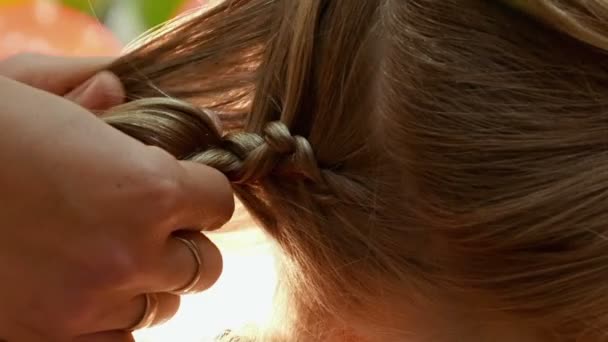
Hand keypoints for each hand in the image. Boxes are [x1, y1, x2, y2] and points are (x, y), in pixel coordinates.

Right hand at [0, 56, 233, 340]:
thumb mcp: (33, 88)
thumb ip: (93, 91)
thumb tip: (121, 92)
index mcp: (146, 188)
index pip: (218, 202)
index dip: (203, 190)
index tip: (187, 186)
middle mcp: (131, 253)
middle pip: (204, 264)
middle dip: (184, 242)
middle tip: (152, 226)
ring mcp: (90, 304)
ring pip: (163, 306)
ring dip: (150, 282)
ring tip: (113, 258)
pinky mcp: (47, 340)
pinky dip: (112, 321)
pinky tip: (88, 293)